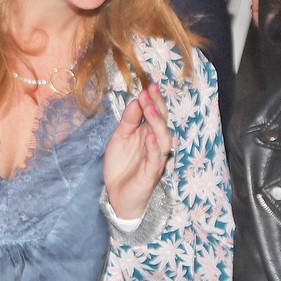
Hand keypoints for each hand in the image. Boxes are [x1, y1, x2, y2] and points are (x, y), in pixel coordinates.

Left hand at [104, 82, 170, 220]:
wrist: (116, 194)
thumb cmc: (121, 165)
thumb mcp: (120, 136)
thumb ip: (129, 120)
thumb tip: (136, 100)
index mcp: (148, 133)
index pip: (155, 114)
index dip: (153, 100)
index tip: (149, 86)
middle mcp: (155, 145)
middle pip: (161, 123)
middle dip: (156, 107)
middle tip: (148, 93)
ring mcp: (155, 159)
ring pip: (164, 140)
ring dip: (157, 124)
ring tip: (150, 110)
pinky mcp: (151, 174)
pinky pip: (156, 160)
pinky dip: (154, 149)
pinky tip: (150, 138)